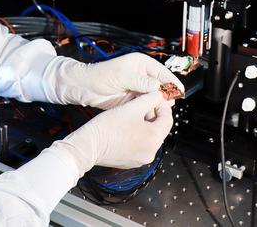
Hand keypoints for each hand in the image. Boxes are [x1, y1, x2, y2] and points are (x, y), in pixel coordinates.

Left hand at [50, 53, 184, 109]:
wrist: (85, 87)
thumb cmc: (100, 75)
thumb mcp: (121, 76)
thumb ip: (139, 81)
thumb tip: (156, 85)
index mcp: (140, 63)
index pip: (161, 72)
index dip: (171, 81)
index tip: (179, 90)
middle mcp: (141, 75)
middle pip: (159, 85)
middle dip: (166, 94)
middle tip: (171, 103)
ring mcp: (137, 87)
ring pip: (153, 96)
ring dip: (158, 103)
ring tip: (163, 111)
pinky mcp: (132, 99)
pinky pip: (145, 104)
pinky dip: (149, 108)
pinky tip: (153, 114)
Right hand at [50, 91, 172, 175]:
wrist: (88, 145)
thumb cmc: (108, 127)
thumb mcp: (131, 107)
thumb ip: (149, 98)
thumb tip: (158, 95)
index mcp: (154, 139)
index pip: (168, 118)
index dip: (161, 105)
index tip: (153, 98)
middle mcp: (151, 152)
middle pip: (159, 128)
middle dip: (152, 114)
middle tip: (141, 104)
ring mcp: (141, 159)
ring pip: (149, 136)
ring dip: (144, 124)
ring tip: (132, 114)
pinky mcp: (132, 162)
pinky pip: (140, 145)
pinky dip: (137, 135)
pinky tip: (126, 126)